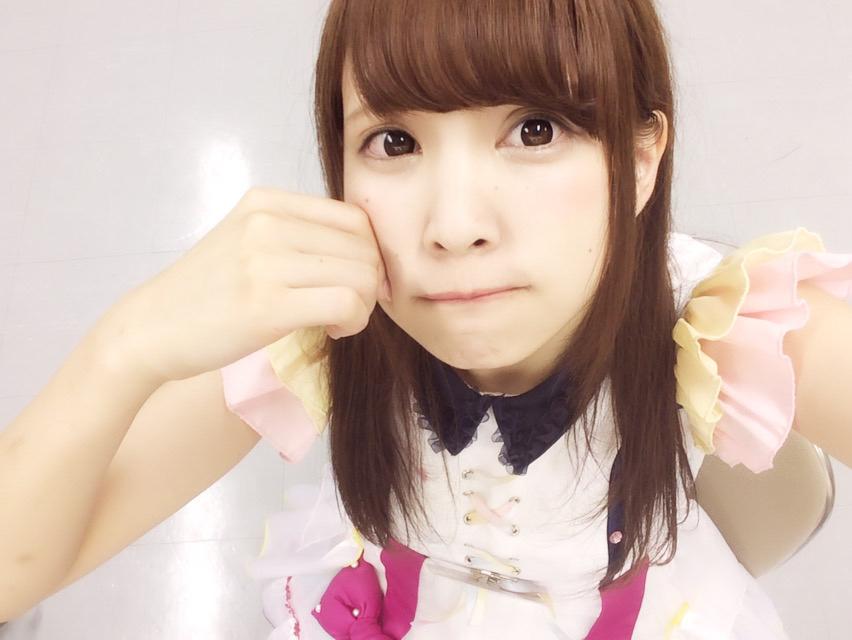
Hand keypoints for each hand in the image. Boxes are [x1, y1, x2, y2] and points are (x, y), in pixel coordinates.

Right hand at [99, 186, 389, 382]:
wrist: (150, 329)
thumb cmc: (205, 293)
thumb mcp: (246, 242)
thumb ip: (297, 236)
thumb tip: (367, 254)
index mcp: (266, 201)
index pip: (355, 218)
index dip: (371, 254)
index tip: (357, 283)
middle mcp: (267, 222)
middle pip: (364, 247)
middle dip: (369, 284)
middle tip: (346, 309)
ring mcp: (265, 261)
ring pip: (361, 275)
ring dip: (362, 306)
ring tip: (336, 321)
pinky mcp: (268, 304)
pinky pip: (346, 304)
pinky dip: (353, 322)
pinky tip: (332, 331)